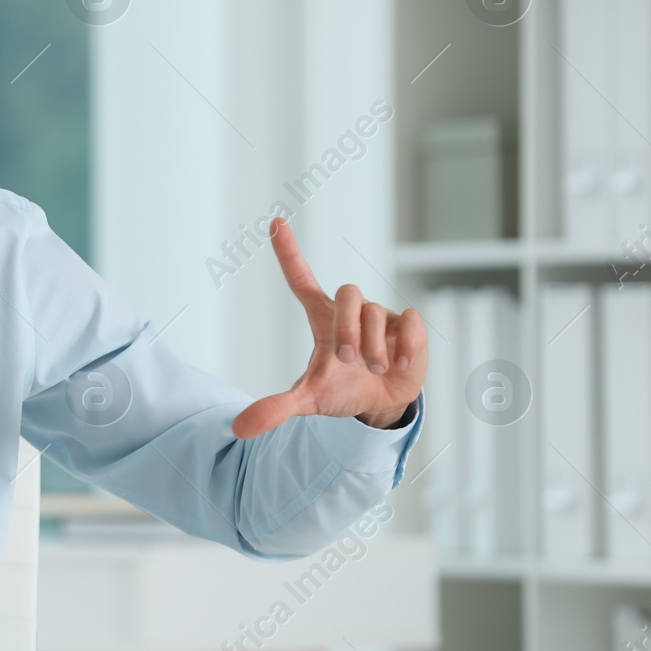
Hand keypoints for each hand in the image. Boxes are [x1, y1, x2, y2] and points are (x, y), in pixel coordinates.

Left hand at [231, 217, 426, 438]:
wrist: (379, 405)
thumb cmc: (341, 391)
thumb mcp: (308, 400)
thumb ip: (277, 409)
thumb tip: (238, 428)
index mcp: (322, 319)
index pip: (301, 278)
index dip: (289, 251)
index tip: (275, 222)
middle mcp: (350, 312)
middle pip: (348, 293)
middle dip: (349, 327)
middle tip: (348, 360)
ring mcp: (381, 317)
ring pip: (378, 312)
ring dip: (374, 347)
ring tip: (373, 371)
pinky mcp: (409, 326)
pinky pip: (411, 319)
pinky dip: (406, 344)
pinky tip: (400, 364)